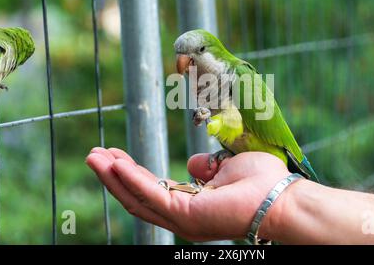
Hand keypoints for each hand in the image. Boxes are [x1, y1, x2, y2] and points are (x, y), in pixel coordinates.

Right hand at [86, 147, 293, 240]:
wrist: (280, 197)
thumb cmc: (260, 181)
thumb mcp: (225, 168)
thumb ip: (206, 168)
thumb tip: (193, 164)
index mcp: (191, 205)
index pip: (152, 191)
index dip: (131, 174)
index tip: (114, 156)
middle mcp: (182, 216)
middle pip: (138, 197)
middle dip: (114, 176)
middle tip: (94, 155)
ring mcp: (183, 218)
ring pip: (138, 198)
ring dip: (114, 177)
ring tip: (94, 157)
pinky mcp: (186, 214)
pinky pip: (151, 194)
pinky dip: (131, 178)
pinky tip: (115, 163)